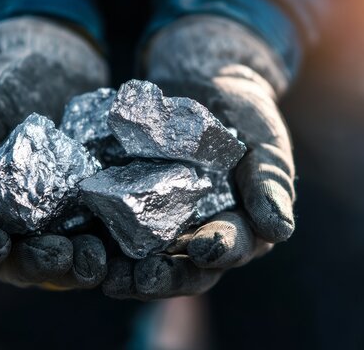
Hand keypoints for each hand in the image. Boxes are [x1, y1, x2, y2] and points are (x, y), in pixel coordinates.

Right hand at [0, 16, 108, 288]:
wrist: (53, 70)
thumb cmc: (3, 90)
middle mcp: (20, 227)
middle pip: (24, 262)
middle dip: (41, 264)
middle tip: (60, 254)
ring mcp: (61, 224)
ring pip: (67, 260)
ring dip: (82, 266)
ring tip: (97, 258)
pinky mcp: (97, 214)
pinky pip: (106, 239)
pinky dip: (117, 249)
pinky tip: (132, 246)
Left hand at [102, 15, 295, 299]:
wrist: (205, 85)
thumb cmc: (246, 116)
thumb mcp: (265, 145)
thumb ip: (271, 184)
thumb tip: (279, 231)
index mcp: (240, 227)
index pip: (232, 248)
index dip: (220, 252)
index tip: (205, 248)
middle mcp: (200, 235)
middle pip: (184, 269)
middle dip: (163, 277)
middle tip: (141, 278)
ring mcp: (165, 226)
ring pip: (146, 260)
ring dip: (125, 271)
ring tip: (104, 272)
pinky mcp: (132, 209)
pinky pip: (116, 231)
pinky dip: (101, 239)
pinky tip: (83, 240)